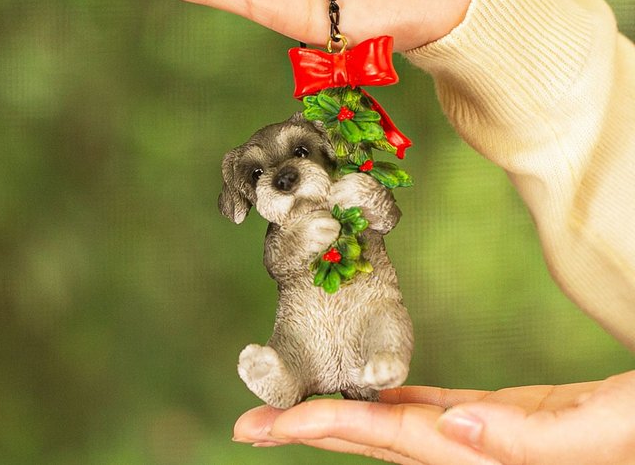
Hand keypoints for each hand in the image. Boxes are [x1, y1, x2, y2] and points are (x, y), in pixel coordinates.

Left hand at [233, 370, 634, 463]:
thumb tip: (453, 427)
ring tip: (296, 404)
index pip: (389, 440)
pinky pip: (432, 410)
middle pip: (376, 439)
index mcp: (487, 456)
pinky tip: (374, 395)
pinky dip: (395, 402)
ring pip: (398, 426)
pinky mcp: (503, 417)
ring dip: (343, 415)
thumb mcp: (604, 431)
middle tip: (251, 421)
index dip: (324, 429)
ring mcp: (484, 437)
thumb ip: (532, 439)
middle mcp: (475, 452)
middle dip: (311, 430)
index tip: (267, 424)